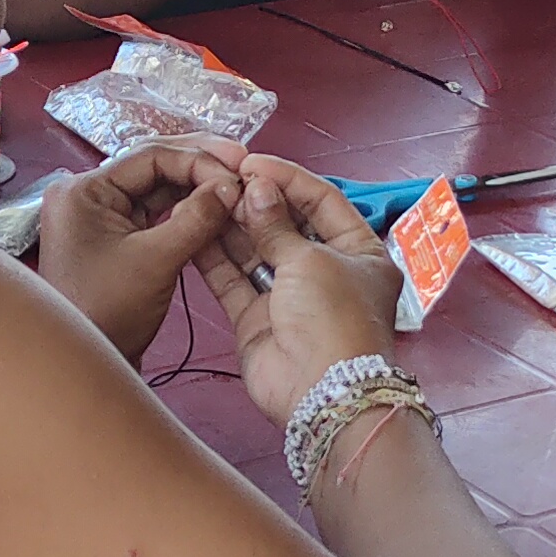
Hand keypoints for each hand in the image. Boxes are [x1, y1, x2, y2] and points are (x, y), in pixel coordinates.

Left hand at [33, 139, 244, 355]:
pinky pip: (155, 212)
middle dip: (199, 166)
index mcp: (84, 191)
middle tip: (242, 165)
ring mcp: (100, 216)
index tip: (237, 170)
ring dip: (195, 187)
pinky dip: (185, 210)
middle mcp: (87, 195)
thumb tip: (230, 186)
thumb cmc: (108, 313)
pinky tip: (214, 208)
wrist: (89, 366)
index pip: (150, 157)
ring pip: (157, 188)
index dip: (198, 160)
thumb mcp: (156, 261)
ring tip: (234, 186)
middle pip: (153, 166)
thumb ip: (196, 218)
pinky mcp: (115, 237)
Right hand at [192, 157, 406, 422]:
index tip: (253, 162)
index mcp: (359, 252)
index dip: (288, 178)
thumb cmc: (333, 320)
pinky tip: (196, 229)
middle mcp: (326, 271)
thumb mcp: (310, 261)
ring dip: (233, 225)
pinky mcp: (257, 319)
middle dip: (257, 201)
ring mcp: (289, 297)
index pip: (322, 201)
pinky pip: (234, 281)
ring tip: (206, 196)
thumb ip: (278, 225)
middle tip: (224, 178)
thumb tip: (257, 190)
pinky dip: (216, 258)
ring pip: (256, 251)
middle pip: (287, 224)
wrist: (321, 393)